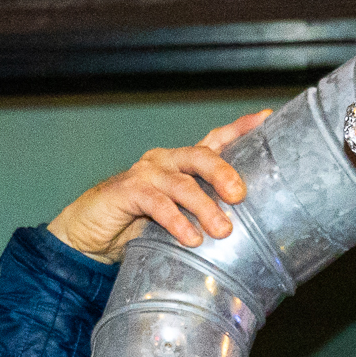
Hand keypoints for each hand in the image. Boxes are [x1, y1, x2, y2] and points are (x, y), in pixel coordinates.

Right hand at [46, 113, 267, 261]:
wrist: (89, 236)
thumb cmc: (136, 226)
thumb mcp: (176, 220)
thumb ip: (200, 218)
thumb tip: (242, 235)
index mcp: (181, 165)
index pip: (215, 141)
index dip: (240, 128)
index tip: (266, 118)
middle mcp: (166, 162)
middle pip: (202, 156)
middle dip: (224, 173)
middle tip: (240, 195)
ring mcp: (146, 174)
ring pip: (182, 184)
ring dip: (204, 207)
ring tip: (222, 230)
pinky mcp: (128, 192)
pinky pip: (157, 204)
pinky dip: (176, 221)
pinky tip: (190, 238)